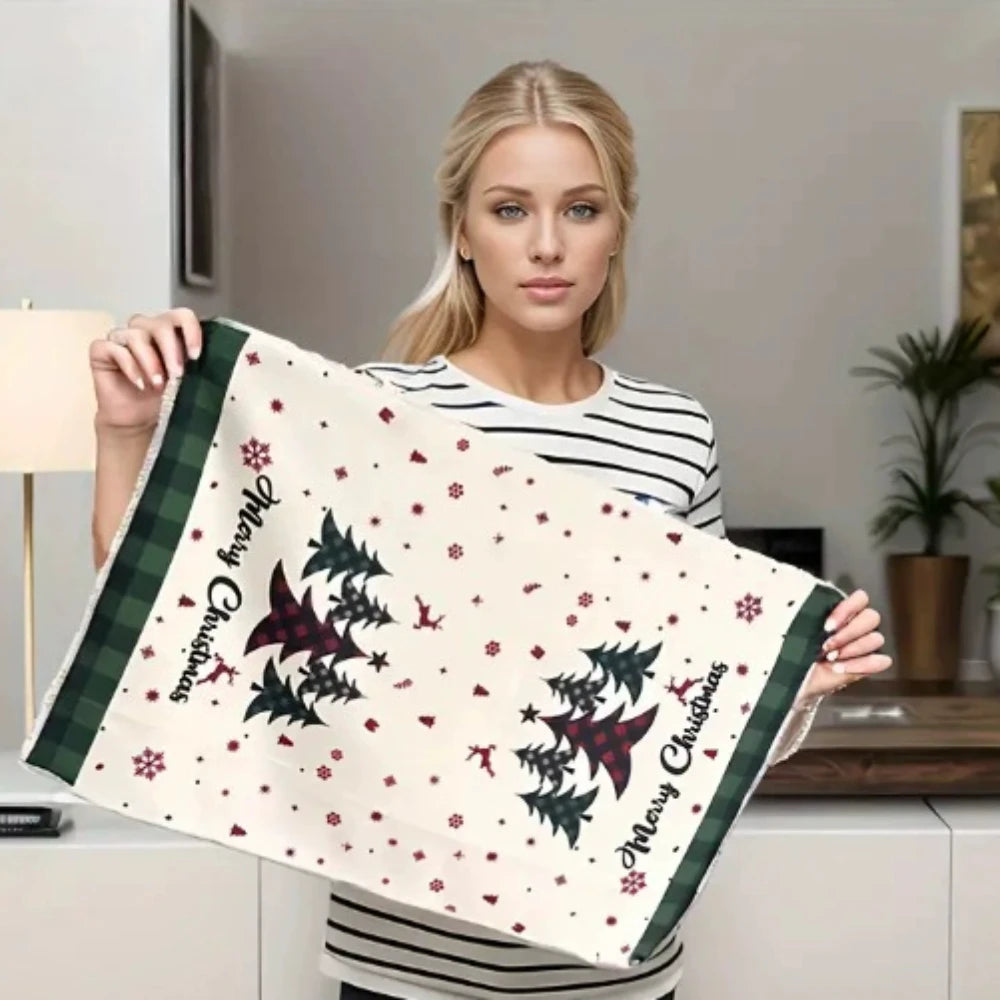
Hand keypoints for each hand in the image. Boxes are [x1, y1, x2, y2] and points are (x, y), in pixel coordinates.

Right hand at [90, 308, 203, 431]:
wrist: (139, 422)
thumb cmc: (163, 399)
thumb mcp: (187, 380)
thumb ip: (194, 363)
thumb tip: (214, 358)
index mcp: (169, 333)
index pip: (181, 316)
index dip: (190, 331)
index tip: (196, 355)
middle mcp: (145, 331)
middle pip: (158, 323)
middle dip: (170, 350)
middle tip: (177, 375)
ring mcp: (122, 338)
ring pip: (135, 334)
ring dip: (150, 361)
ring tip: (157, 385)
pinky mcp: (102, 351)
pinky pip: (111, 347)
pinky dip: (128, 365)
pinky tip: (139, 383)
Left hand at [800, 589, 891, 701]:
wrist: (794, 679)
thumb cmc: (794, 651)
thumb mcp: (797, 630)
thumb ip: (809, 615)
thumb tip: (800, 604)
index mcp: (842, 612)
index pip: (861, 599)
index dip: (847, 610)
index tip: (826, 625)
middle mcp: (857, 626)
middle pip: (872, 617)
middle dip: (848, 632)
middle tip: (826, 645)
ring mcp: (865, 645)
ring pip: (876, 638)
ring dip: (853, 649)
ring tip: (830, 658)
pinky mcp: (869, 664)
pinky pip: (880, 660)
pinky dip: (862, 665)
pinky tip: (840, 668)